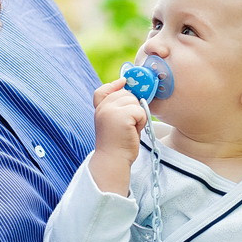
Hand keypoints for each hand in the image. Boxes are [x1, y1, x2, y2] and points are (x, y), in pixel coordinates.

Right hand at [88, 80, 147, 194]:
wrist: (113, 160)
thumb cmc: (117, 144)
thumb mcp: (113, 122)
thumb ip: (116, 108)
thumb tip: (128, 91)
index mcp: (99, 110)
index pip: (103, 90)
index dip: (114, 85)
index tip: (123, 81)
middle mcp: (103, 108)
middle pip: (126, 94)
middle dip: (133, 107)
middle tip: (128, 125)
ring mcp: (111, 111)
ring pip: (135, 101)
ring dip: (138, 115)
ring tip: (130, 129)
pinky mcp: (122, 116)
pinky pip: (140, 111)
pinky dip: (141, 121)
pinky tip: (134, 131)